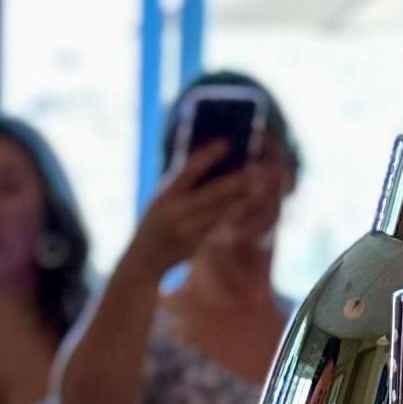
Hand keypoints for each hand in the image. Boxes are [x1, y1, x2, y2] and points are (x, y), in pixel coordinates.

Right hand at [118, 145, 271, 282]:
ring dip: (241, 200)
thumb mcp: (161, 200)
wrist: (143, 260)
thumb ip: (180, 184)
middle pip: (212, 194)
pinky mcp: (196, 245)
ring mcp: (186, 231)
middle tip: (256, 169)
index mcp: (164, 197)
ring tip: (259, 187)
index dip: (207, 157)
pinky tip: (248, 206)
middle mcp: (175, 213)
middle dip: (236, 182)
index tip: (225, 144)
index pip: (187, 172)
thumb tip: (210, 160)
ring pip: (220, 212)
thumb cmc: (156, 221)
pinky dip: (234, 216)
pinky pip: (219, 227)